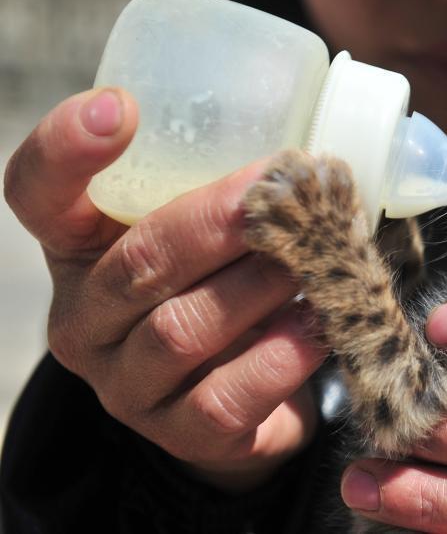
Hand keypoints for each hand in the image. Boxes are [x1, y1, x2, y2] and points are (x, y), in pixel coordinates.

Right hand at [4, 89, 327, 490]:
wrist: (238, 394)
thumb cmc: (224, 284)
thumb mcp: (209, 234)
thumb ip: (231, 192)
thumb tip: (314, 156)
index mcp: (80, 247)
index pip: (37, 193)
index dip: (67, 148)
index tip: (120, 107)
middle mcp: (84, 317)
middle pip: (136, 261)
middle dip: (218, 223)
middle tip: (284, 194)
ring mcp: (123, 383)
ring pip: (182, 329)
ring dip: (258, 289)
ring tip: (313, 261)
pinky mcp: (176, 433)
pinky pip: (224, 397)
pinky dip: (279, 359)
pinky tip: (316, 328)